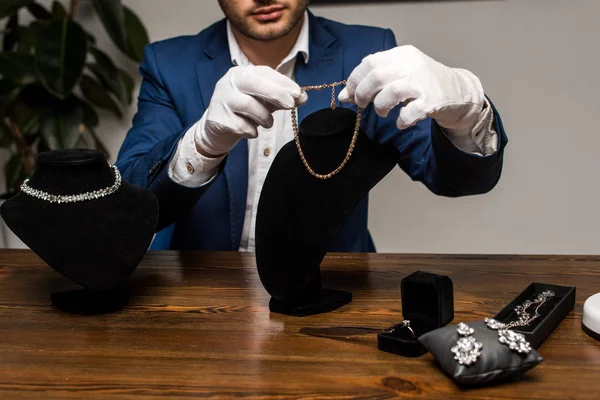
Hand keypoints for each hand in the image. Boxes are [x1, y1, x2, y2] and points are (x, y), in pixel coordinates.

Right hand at [196, 66, 306, 156]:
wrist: (217, 129)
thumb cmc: (244, 112)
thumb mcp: (264, 102)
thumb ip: (282, 99)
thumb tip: (303, 97)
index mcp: (242, 73)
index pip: (265, 72)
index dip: (283, 82)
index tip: (299, 93)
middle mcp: (229, 82)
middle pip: (254, 83)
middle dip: (276, 93)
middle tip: (291, 105)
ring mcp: (221, 99)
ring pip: (247, 104)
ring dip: (264, 117)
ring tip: (268, 123)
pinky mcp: (217, 118)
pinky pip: (240, 125)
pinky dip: (251, 130)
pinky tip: (252, 132)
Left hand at [339, 45, 484, 132]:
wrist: (457, 91)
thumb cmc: (422, 83)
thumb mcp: (399, 72)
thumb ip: (373, 80)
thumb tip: (344, 95)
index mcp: (401, 55)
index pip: (370, 62)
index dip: (354, 80)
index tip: (348, 94)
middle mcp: (411, 65)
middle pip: (377, 76)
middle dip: (363, 93)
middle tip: (362, 105)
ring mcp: (422, 83)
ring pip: (391, 93)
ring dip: (380, 106)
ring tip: (382, 112)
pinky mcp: (431, 101)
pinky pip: (410, 113)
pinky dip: (401, 120)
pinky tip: (400, 122)